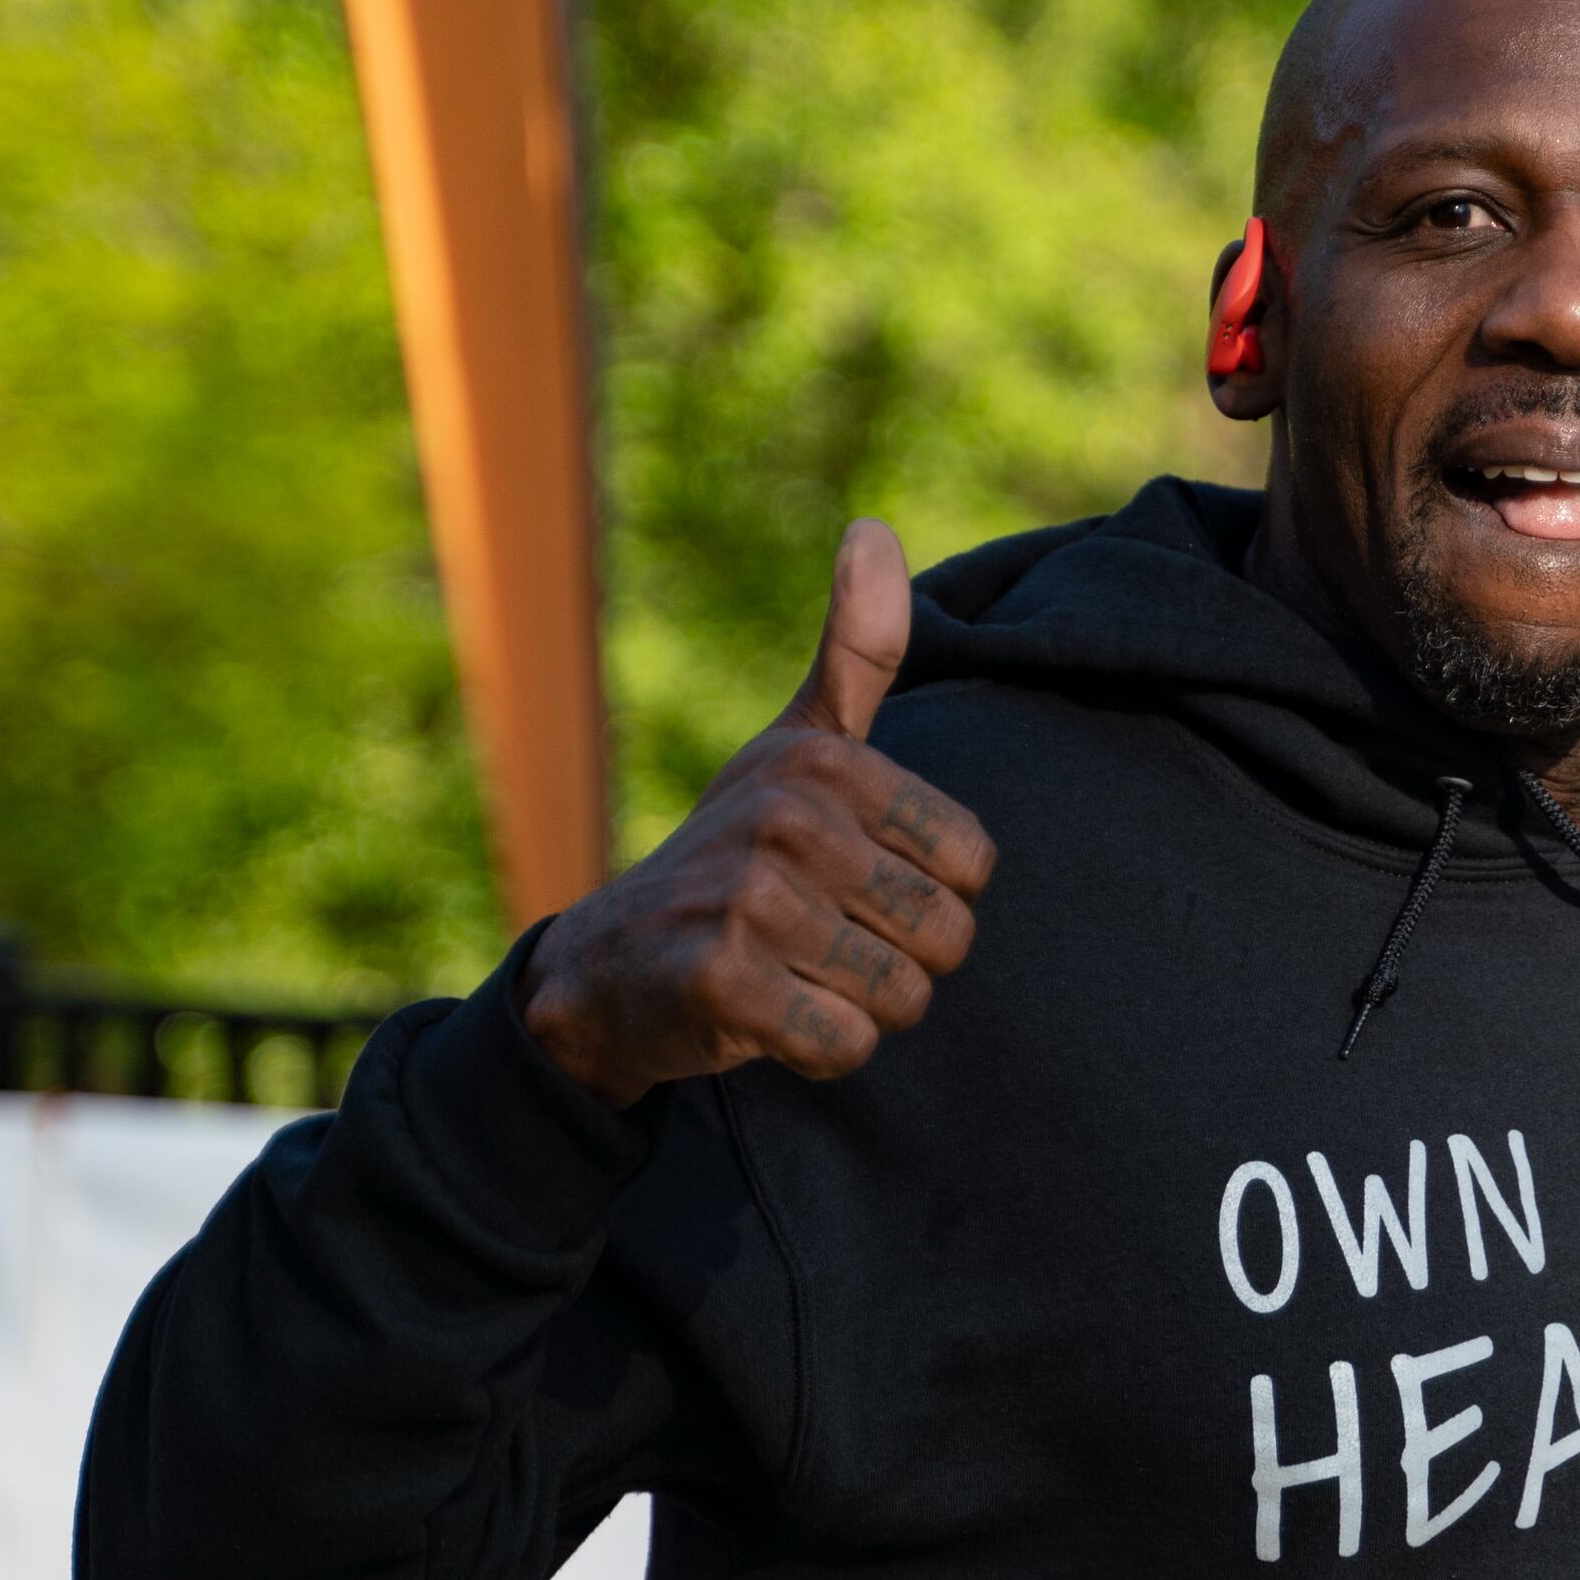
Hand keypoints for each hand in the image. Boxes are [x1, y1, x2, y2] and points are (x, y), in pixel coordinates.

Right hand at [520, 522, 996, 1107]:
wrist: (606, 969)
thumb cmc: (731, 857)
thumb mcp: (796, 746)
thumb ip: (855, 652)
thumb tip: (873, 528)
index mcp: (825, 761)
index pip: (973, 865)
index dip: (927, 897)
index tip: (854, 886)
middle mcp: (789, 818)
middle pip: (947, 937)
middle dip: (897, 963)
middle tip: (820, 943)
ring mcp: (751, 900)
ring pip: (903, 997)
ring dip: (859, 1009)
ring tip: (793, 975)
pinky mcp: (724, 983)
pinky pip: (846, 1043)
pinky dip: (819, 1051)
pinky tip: (765, 1019)